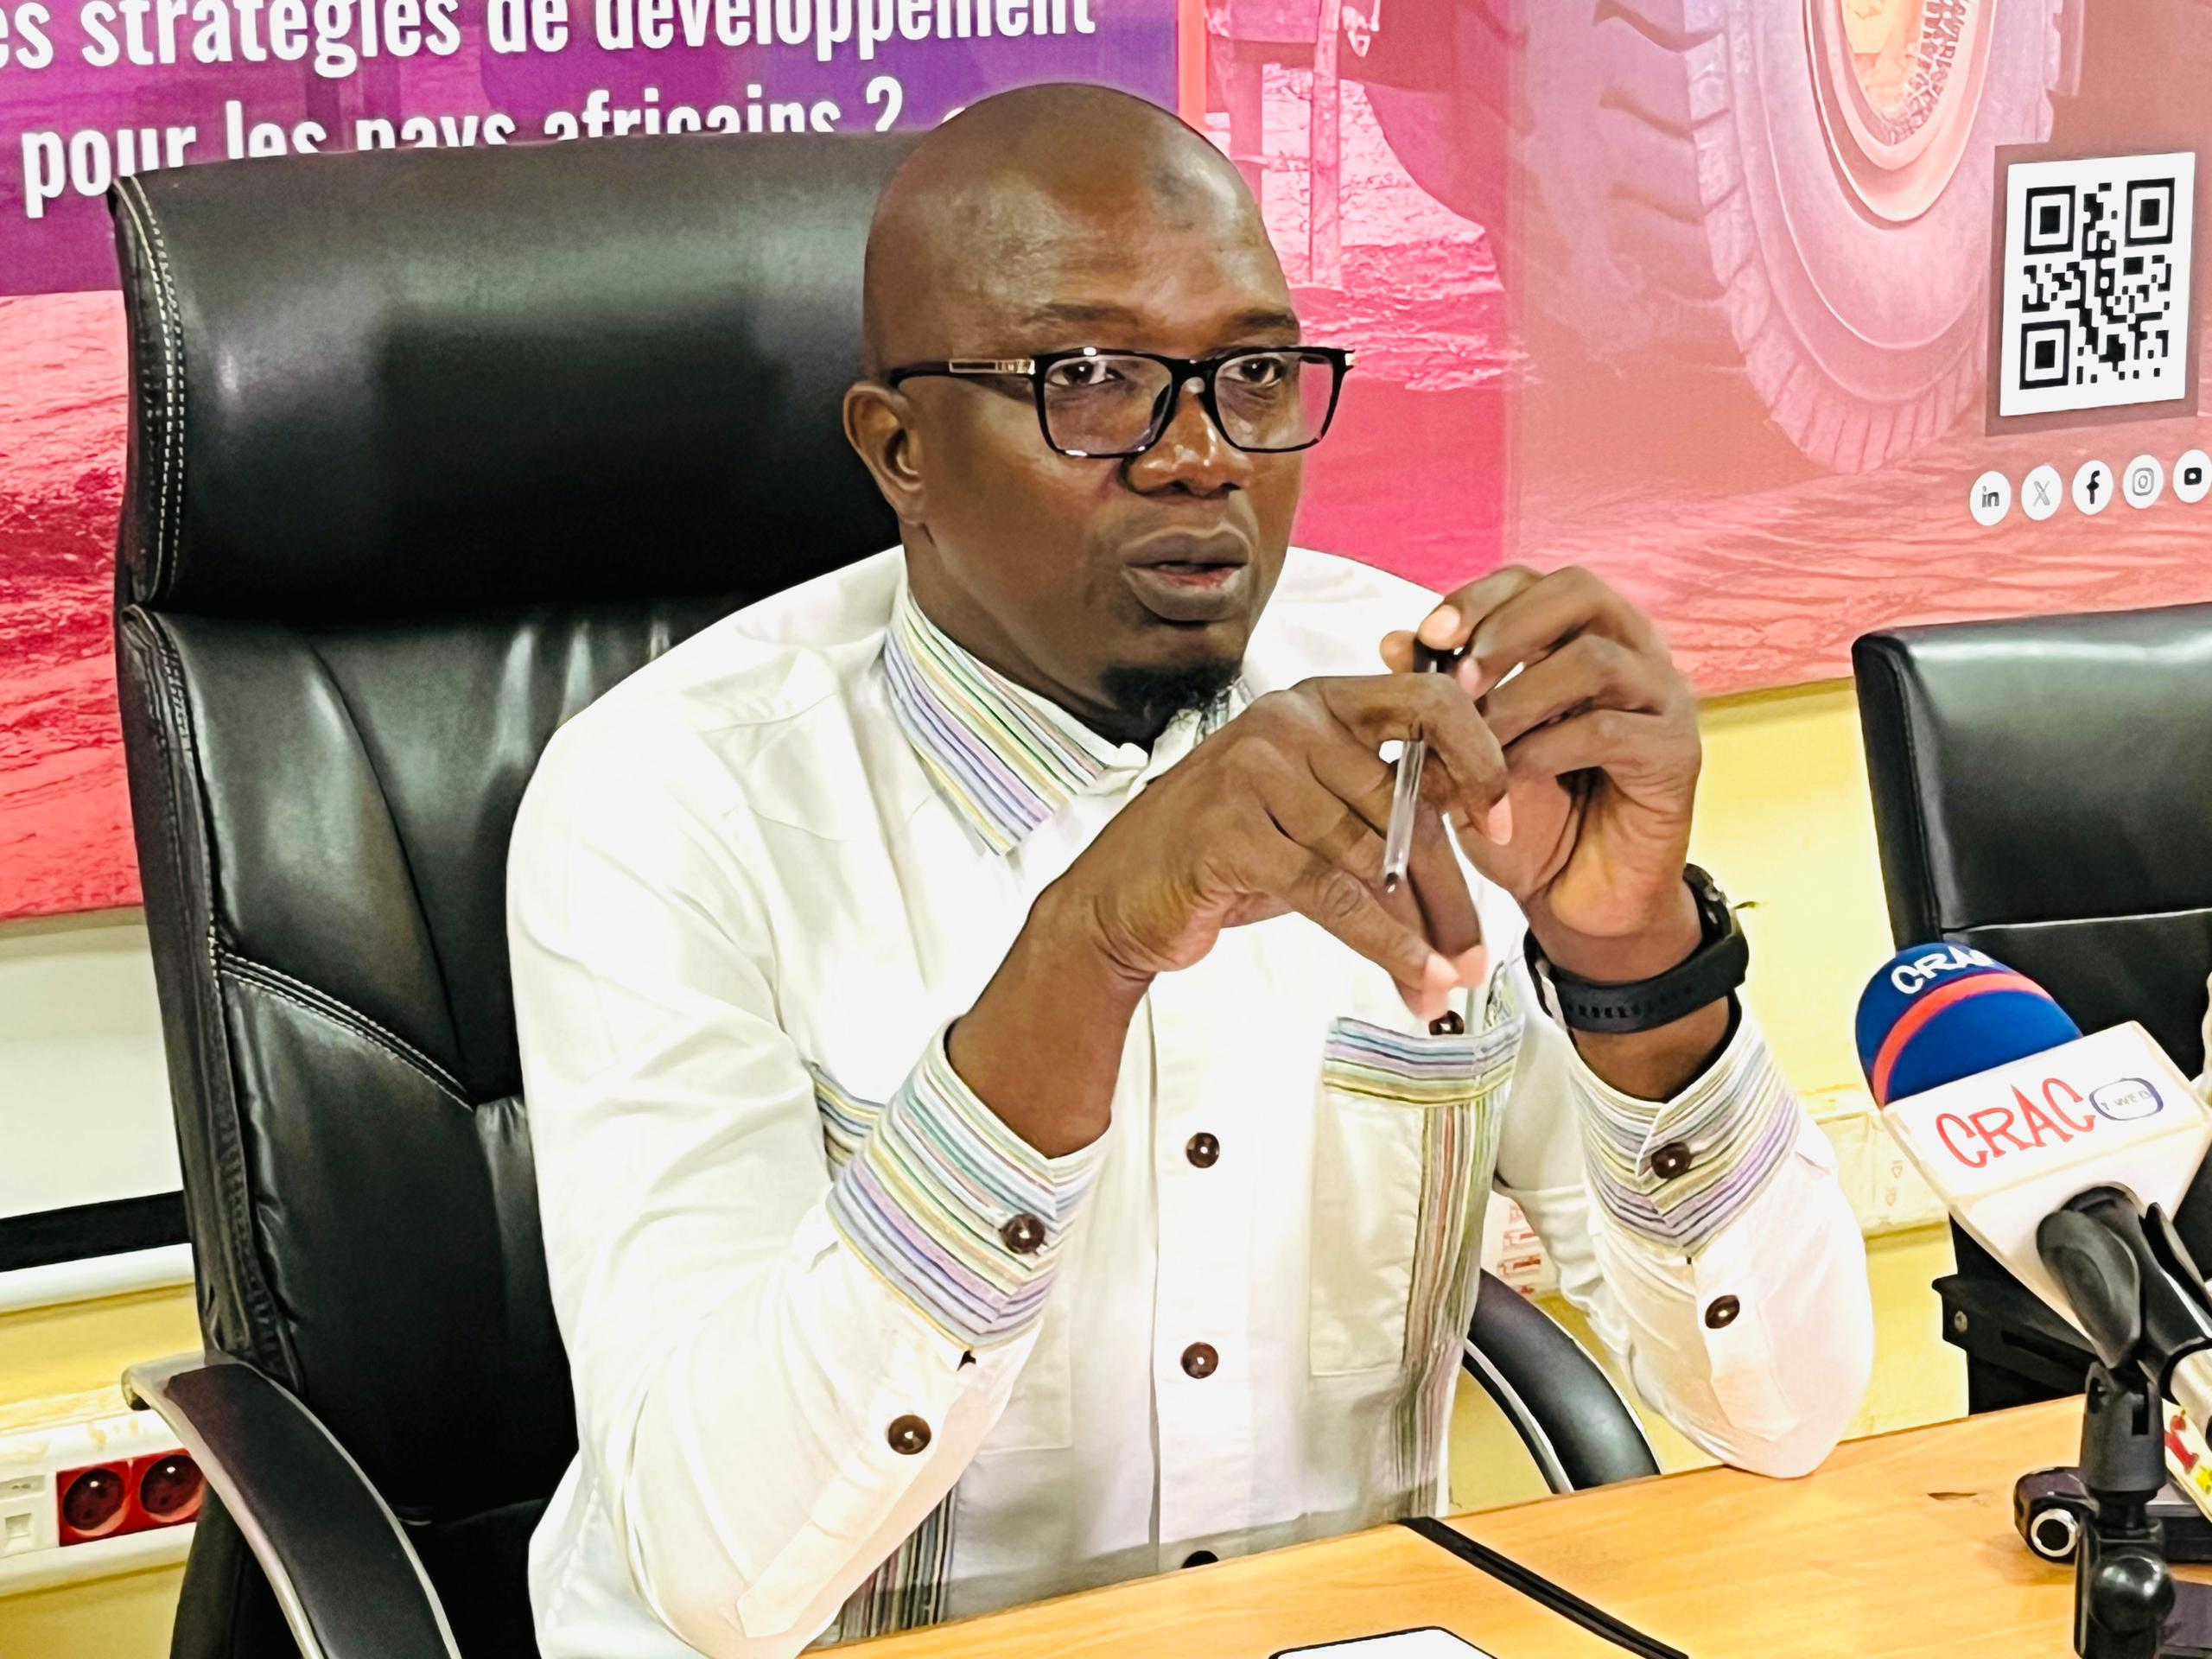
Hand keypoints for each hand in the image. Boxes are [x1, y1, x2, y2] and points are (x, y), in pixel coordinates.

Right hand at [1049, 676, 1513, 1021]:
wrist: (1120, 899)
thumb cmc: (1224, 854)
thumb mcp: (1313, 818)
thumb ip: (1386, 815)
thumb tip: (1485, 856)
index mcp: (1320, 701)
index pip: (1428, 704)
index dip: (1479, 761)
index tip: (1501, 827)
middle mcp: (1289, 720)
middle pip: (1404, 808)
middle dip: (1447, 894)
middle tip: (1475, 956)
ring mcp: (1254, 769)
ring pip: (1372, 859)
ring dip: (1418, 933)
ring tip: (1442, 984)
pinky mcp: (1231, 829)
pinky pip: (1332, 894)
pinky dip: (1382, 942)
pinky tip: (1413, 974)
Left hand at [1382, 565, 1702, 983]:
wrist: (1572, 900)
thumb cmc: (1526, 817)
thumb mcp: (1468, 753)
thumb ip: (1440, 697)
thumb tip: (1394, 641)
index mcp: (1583, 635)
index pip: (1534, 581)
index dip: (1478, 598)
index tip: (1429, 635)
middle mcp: (1632, 651)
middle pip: (1579, 592)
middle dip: (1506, 629)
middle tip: (1458, 680)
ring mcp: (1661, 698)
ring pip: (1593, 659)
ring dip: (1520, 695)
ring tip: (1478, 738)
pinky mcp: (1675, 753)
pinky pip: (1606, 729)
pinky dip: (1544, 749)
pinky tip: (1509, 778)